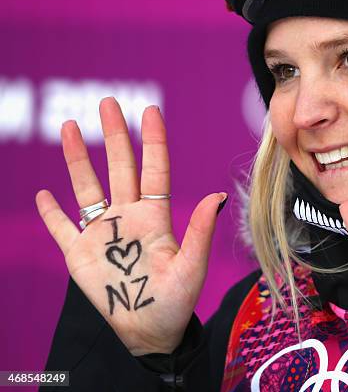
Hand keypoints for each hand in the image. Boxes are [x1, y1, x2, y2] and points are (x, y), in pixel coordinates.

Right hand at [35, 98, 226, 354]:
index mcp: (156, 217)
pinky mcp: (78, 254)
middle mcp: (128, 217)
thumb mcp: (192, 267)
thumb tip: (219, 196)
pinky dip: (51, 213)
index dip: (152, 141)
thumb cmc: (176, 301)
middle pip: (120, 168)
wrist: (150, 331)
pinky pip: (62, 228)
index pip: (154, 170)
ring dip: (78, 158)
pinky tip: (43, 195)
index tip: (149, 110)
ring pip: (87, 187)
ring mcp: (102, 233)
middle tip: (108, 102)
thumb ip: (200, 231)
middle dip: (115, 135)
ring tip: (71, 126)